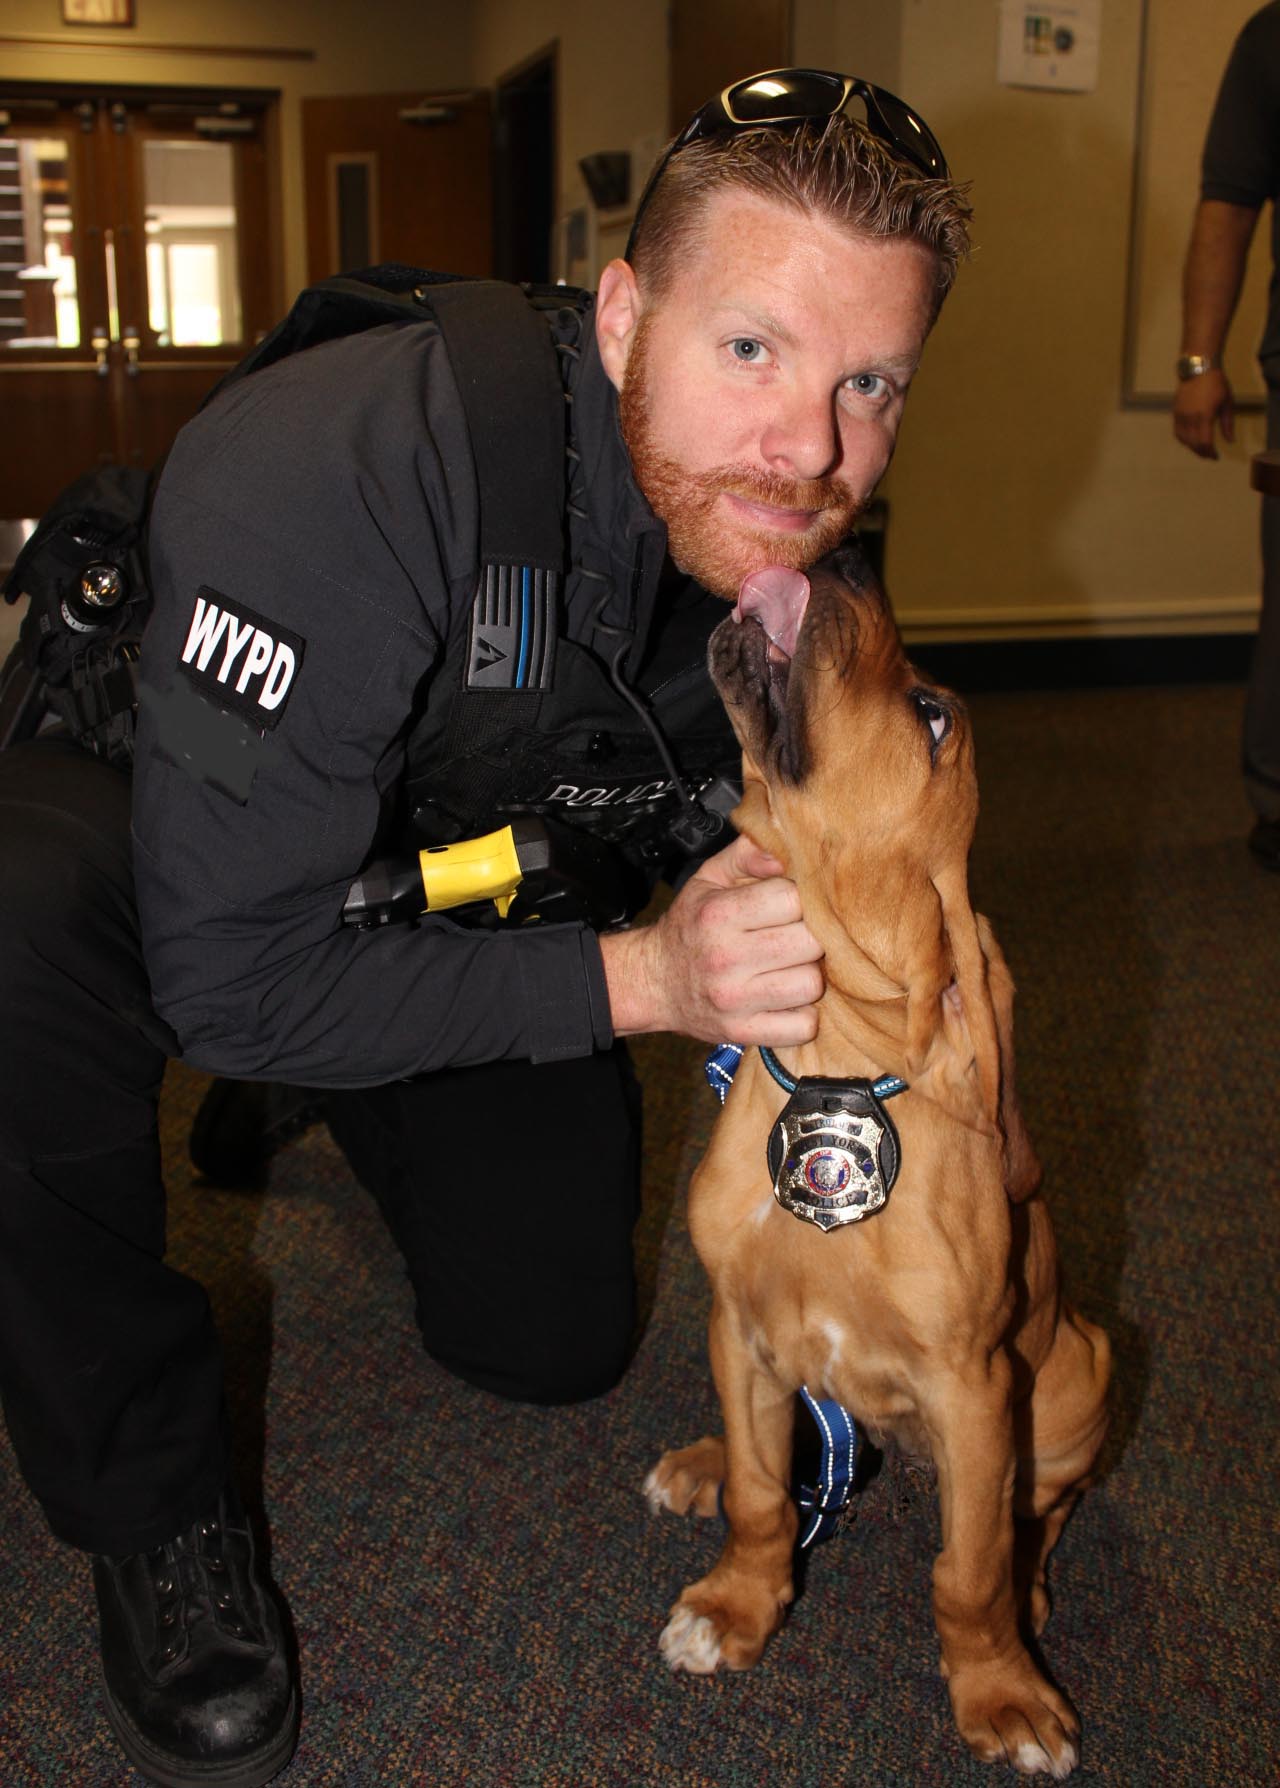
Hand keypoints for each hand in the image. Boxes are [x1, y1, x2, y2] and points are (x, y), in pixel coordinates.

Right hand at [600, 832, 823, 1044]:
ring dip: (809, 975)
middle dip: (811, 935)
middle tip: (796, 936)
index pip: (793, 898)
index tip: (792, 905)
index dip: (801, 898)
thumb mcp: (710, 878)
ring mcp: (735, 1001)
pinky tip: (787, 998)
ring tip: (791, 967)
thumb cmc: (691, 927)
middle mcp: (726, 957)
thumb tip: (788, 850)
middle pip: (810, 942)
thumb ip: (748, 853)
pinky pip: (802, 1027)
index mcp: (719, 914)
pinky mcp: (744, 1032)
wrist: (653, 983)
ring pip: (811, 985)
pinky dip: (803, 1015)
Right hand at [1173, 367, 1234, 459]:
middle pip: (1193, 444)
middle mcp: (1190, 418)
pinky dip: (1183, 440)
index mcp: (1205, 416)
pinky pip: (1177, 432)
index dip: (1210, 453)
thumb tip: (1230, 440)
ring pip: (1184, 440)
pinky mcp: (1175, 412)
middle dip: (1201, 452)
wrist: (1198, 368)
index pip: (1205, 442)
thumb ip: (1227, 424)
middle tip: (1209, 455)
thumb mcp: (1227, 403)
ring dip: (1192, 447)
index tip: (1215, 457)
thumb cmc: (1216, 383)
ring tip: (1200, 449)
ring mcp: (1181, 415)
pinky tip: (1190, 440)